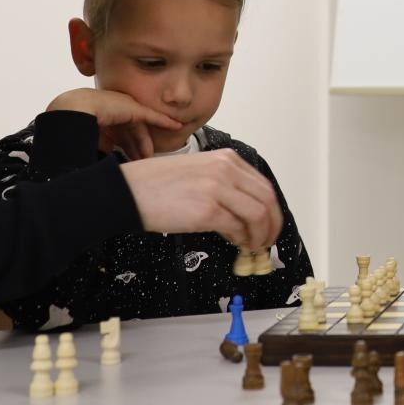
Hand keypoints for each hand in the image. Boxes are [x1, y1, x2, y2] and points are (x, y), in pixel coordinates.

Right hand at [47, 87, 182, 158]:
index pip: (120, 134)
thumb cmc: (78, 124)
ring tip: (150, 158)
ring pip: (141, 130)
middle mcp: (117, 110)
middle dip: (136, 149)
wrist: (74, 110)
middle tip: (141, 163)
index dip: (126, 147)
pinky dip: (165, 122)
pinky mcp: (134, 108)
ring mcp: (125, 107)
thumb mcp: (93, 138)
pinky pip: (153, 117)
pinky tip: (177, 126)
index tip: (130, 159)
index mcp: (105, 117)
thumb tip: (111, 155)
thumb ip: (104, 145)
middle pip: (131, 133)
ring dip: (146, 145)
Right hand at [120, 150, 282, 247]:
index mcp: (226, 159)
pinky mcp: (207, 210)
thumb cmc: (159, 183)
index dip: (273, 210)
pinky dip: (241, 239)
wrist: (131, 190)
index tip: (271, 224)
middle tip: (267, 240)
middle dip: (272, 225)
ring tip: (251, 245)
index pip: (264, 186)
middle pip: (267, 201)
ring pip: (258, 216)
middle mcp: (226, 170)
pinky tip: (234, 243)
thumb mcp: (200, 170)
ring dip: (259, 235)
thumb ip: (225, 184)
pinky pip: (237, 228)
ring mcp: (218, 189)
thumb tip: (245, 212)